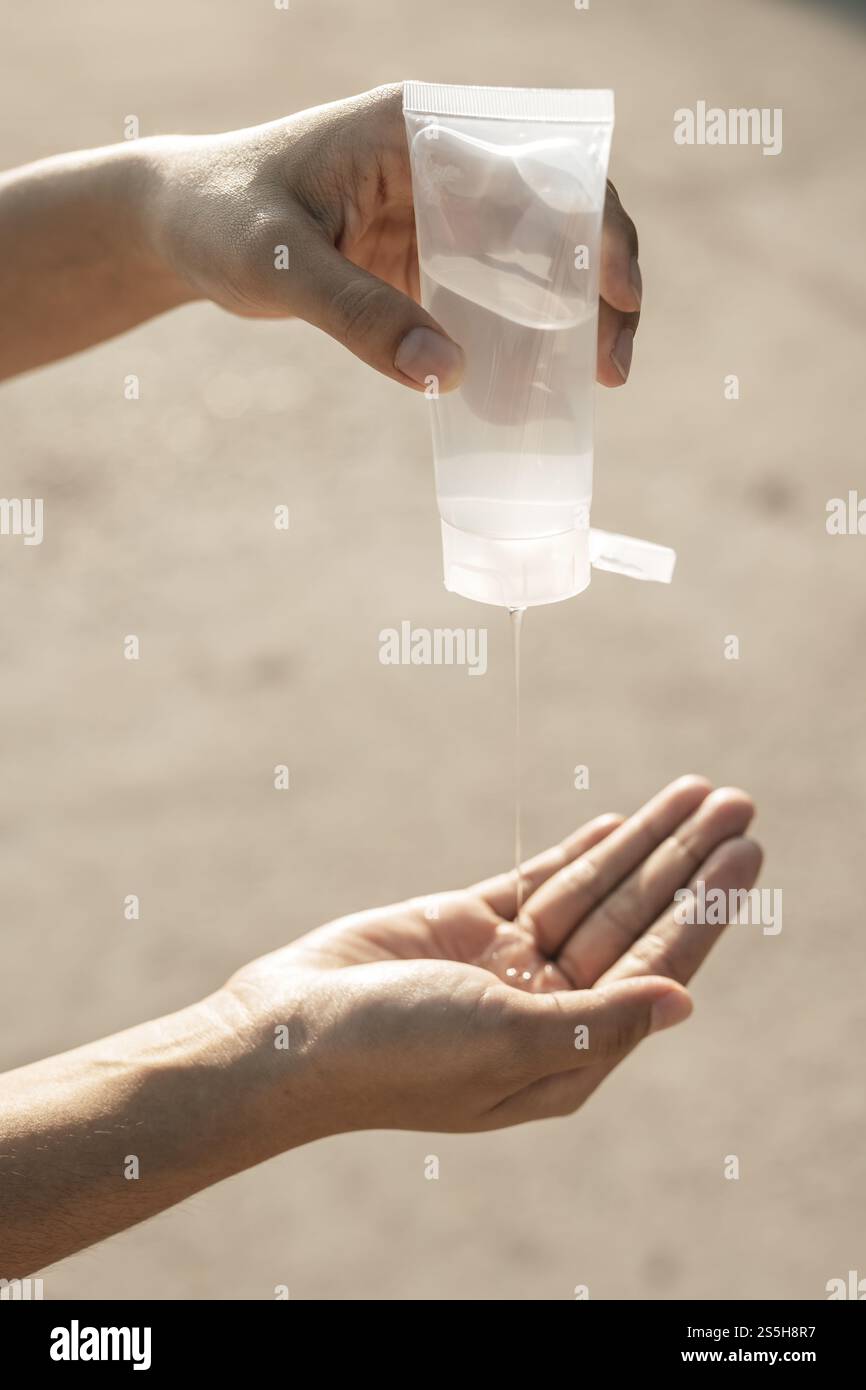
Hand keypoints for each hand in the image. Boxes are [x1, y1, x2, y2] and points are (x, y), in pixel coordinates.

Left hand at [148, 84, 641, 392]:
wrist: (180, 226)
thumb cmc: (220, 219)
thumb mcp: (279, 266)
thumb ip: (357, 316)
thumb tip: (450, 376)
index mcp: (421, 130)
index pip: (541, 165)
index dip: (597, 227)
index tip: (621, 295)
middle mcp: (446, 161)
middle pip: (560, 213)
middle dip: (601, 288)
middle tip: (614, 369)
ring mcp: (443, 210)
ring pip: (538, 260)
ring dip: (571, 321)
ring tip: (592, 386)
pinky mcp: (428, 258)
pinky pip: (495, 297)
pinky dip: (520, 341)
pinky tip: (530, 391)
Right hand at [223, 776, 759, 1136]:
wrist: (287, 1036)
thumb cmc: (395, 1055)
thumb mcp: (505, 1040)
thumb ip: (597, 1022)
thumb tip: (683, 1005)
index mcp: (567, 1054)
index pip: (654, 968)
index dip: (703, 910)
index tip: (744, 856)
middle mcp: (547, 1009)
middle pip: (634, 921)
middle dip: (685, 862)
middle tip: (738, 802)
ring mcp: (505, 965)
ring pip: (591, 893)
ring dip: (642, 844)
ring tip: (695, 794)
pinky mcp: (464, 927)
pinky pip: (537, 882)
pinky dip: (577, 853)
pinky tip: (618, 824)